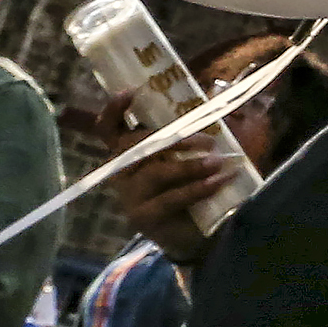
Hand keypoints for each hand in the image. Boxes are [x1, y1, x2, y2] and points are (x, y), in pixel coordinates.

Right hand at [99, 90, 233, 263]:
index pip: (108, 129)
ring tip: (218, 162)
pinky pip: (170, 198)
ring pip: (156, 172)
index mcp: (127, 153)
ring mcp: (129, 196)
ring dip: (190, 165)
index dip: (113, 110)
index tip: (131, 92)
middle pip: (136, 146)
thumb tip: (213, 105)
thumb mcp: (185, 157)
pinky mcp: (142, 217)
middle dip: (174, 140)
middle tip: (208, 139)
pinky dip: (197, 188)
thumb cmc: (187, 186)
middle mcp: (121, 173)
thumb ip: (186, 136)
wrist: (192, 234)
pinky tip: (218, 182)